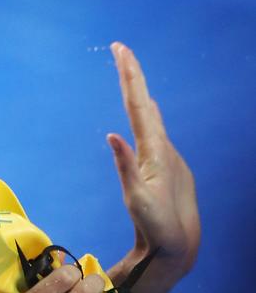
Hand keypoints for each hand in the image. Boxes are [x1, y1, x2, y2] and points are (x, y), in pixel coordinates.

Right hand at [107, 42, 200, 273]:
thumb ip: (125, 166)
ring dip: (138, 93)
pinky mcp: (166, 165)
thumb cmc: (156, 224)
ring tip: (130, 73)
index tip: (120, 50)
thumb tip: (111, 134)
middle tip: (120, 49)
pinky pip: (153, 131)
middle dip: (131, 75)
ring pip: (151, 116)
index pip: (138, 103)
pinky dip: (145, 115)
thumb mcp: (135, 199)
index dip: (129, 75)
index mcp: (154, 149)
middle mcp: (162, 146)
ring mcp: (167, 154)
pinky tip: (144, 114)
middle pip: (144, 102)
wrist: (180, 243)